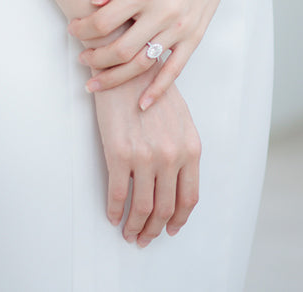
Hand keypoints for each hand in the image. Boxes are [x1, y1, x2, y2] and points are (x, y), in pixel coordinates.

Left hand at [69, 0, 239, 109]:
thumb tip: (94, 1)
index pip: (104, 22)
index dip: (83, 30)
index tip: (73, 29)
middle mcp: (162, 13)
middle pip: (120, 50)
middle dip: (95, 59)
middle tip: (82, 59)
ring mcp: (179, 28)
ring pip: (143, 64)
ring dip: (116, 79)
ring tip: (96, 84)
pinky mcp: (193, 37)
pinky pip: (174, 70)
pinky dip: (157, 90)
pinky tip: (142, 103)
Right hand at [92, 65, 200, 245]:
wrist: (125, 64)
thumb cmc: (151, 88)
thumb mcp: (181, 118)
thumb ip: (183, 149)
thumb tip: (177, 184)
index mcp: (190, 148)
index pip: (189, 198)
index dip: (178, 220)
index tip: (169, 229)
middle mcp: (171, 156)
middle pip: (164, 208)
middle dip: (154, 230)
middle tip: (144, 238)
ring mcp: (145, 156)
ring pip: (142, 208)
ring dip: (134, 227)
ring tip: (128, 232)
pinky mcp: (118, 153)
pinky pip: (117, 195)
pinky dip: (114, 211)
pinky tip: (112, 214)